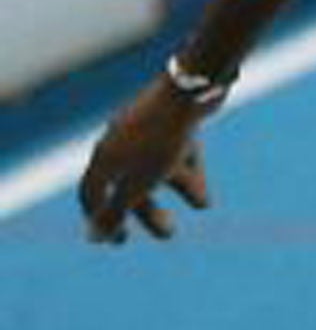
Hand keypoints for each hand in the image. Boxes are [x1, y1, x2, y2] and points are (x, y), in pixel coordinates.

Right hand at [78, 76, 216, 243]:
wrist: (191, 88)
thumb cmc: (160, 141)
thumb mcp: (137, 184)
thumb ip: (115, 212)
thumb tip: (92, 238)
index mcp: (104, 155)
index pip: (90, 192)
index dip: (101, 218)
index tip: (121, 240)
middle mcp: (119, 140)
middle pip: (130, 183)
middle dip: (149, 209)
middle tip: (169, 233)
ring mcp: (146, 126)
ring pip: (159, 165)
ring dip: (180, 186)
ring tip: (204, 204)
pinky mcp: (173, 117)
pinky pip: (178, 148)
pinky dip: (191, 165)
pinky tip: (210, 184)